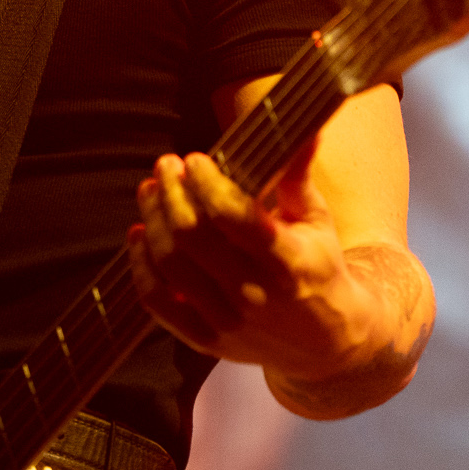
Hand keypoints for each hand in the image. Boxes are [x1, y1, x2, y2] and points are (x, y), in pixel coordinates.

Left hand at [128, 141, 376, 387]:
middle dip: (171, 193)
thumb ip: (298, 174)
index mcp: (288, 261)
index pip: (234, 216)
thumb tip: (306, 127)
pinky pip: (157, 301)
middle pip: (192, 236)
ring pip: (170, 265)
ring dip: (153, 221)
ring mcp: (228, 322)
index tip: (194, 160)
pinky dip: (141, 266)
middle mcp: (256, 295)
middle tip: (166, 167)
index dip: (206, 183)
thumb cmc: (318, 268)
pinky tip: (141, 236)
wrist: (327, 342)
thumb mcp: (317, 220)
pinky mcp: (206, 341)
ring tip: (149, 192)